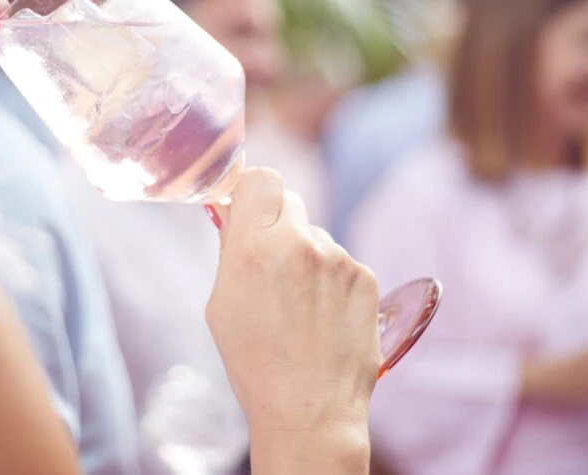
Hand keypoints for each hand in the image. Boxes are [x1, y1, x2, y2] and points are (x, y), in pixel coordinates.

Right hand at [205, 168, 379, 474]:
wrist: (311, 410)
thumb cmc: (256, 363)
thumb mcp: (221, 304)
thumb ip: (232, 250)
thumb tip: (234, 214)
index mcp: (254, 247)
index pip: (260, 178)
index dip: (251, 192)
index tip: (247, 210)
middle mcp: (299, 243)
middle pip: (288, 200)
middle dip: (276, 223)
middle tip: (271, 261)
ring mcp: (338, 259)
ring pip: (316, 235)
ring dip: (306, 257)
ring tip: (299, 308)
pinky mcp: (366, 276)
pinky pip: (341, 262)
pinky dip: (331, 280)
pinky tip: (323, 316)